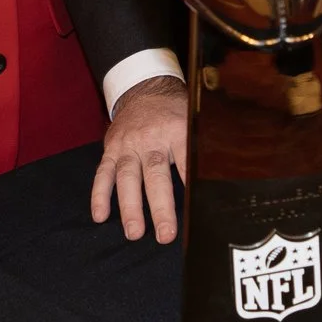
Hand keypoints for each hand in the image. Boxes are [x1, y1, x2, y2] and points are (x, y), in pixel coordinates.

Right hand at [91, 75, 186, 243]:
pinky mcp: (111, 149)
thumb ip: (201, 146)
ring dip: (129, 207)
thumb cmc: (174, 111)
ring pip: (128, 177)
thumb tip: (221, 176)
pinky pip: (103, 173)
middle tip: (165, 234)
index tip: (195, 209)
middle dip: (160, 206)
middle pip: (155, 175)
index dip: (190, 182)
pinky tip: (100, 216)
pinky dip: (99, 195)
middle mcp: (151, 139)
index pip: (186, 160)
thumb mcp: (193, 121)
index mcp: (177, 131)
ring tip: (133, 233)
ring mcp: (128, 145)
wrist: (144, 88)